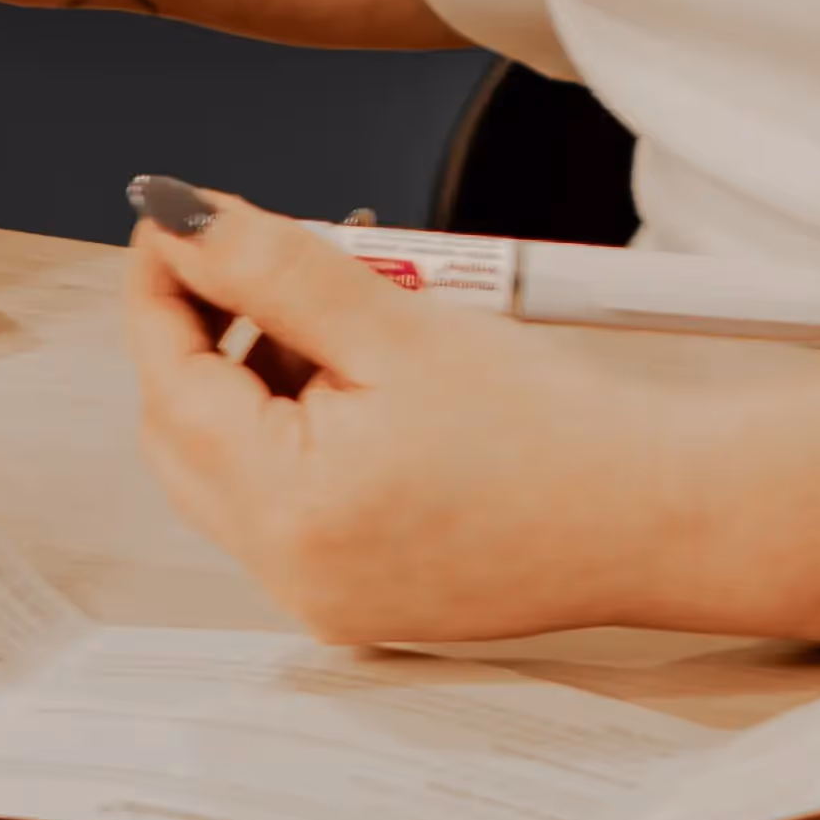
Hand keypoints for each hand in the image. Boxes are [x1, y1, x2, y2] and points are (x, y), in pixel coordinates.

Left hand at [123, 190, 693, 644]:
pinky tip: (366, 381)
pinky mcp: (360, 599)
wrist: (655, 513)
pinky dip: (302, 435)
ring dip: (260, 381)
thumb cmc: (551, 430)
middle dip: (207, 336)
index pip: (170, 383)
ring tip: (341, 314)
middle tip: (250, 258)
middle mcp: (289, 574)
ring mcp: (323, 597)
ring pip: (236, 469)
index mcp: (286, 511)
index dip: (163, 288)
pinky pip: (289, 506)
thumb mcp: (396, 320)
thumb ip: (274, 266)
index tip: (174, 220)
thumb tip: (182, 219)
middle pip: (186, 434)